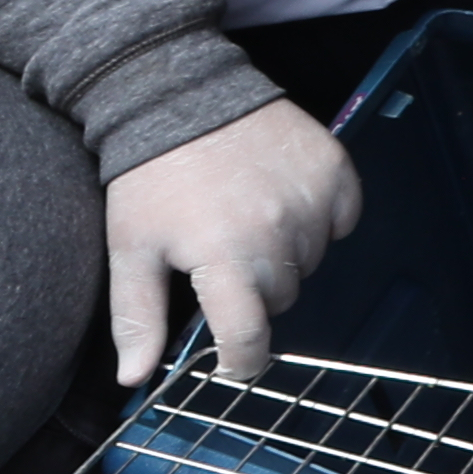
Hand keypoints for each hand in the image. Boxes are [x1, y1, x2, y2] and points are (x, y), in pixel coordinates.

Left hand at [101, 100, 367, 386]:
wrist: (182, 94)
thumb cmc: (149, 177)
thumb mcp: (131, 248)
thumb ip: (138, 317)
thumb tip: (134, 379)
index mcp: (222, 257)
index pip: (249, 335)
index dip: (242, 361)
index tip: (235, 363)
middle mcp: (276, 232)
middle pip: (281, 298)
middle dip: (254, 289)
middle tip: (223, 255)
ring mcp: (312, 200)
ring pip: (311, 263)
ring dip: (285, 254)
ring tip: (248, 218)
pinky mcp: (336, 172)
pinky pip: (341, 222)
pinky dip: (318, 219)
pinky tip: (281, 198)